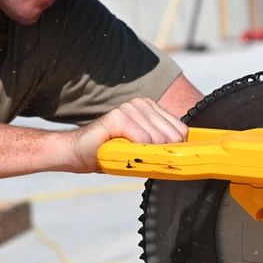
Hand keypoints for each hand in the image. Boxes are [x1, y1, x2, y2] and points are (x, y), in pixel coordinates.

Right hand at [68, 98, 188, 172]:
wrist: (78, 153)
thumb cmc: (110, 152)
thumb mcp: (143, 147)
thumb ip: (161, 145)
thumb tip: (184, 156)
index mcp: (150, 108)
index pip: (181, 130)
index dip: (173, 149)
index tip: (157, 157)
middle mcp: (142, 103)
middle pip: (173, 136)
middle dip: (160, 154)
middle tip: (139, 158)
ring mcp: (129, 108)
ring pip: (158, 140)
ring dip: (143, 155)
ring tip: (126, 154)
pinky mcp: (118, 116)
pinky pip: (142, 141)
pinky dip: (134, 152)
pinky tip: (120, 150)